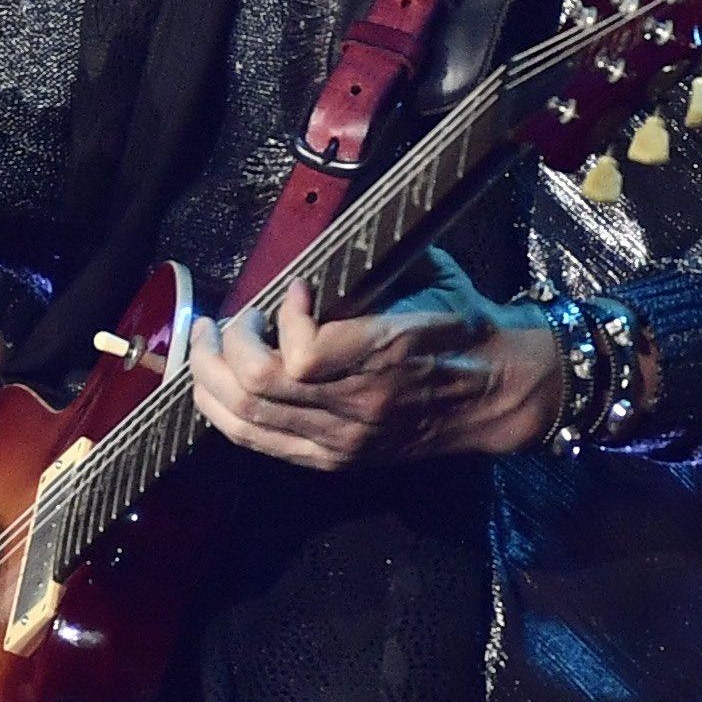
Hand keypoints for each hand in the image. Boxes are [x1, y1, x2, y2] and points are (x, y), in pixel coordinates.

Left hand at [185, 261, 562, 473]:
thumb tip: (317, 242)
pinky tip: (217, 386)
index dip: (282, 316)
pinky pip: (259, 442)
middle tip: (220, 319)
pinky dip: (225, 413)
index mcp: (387, 354)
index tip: (292, 289)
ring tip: (205, 347)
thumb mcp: (430, 278)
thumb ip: (371, 265)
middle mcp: (359, 404)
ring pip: (246, 418)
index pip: (303, 353)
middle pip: (258, 386)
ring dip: (210, 378)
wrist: (495, 393)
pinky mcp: (333, 458)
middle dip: (222, 345)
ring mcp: (342, 438)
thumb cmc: (462, 325)